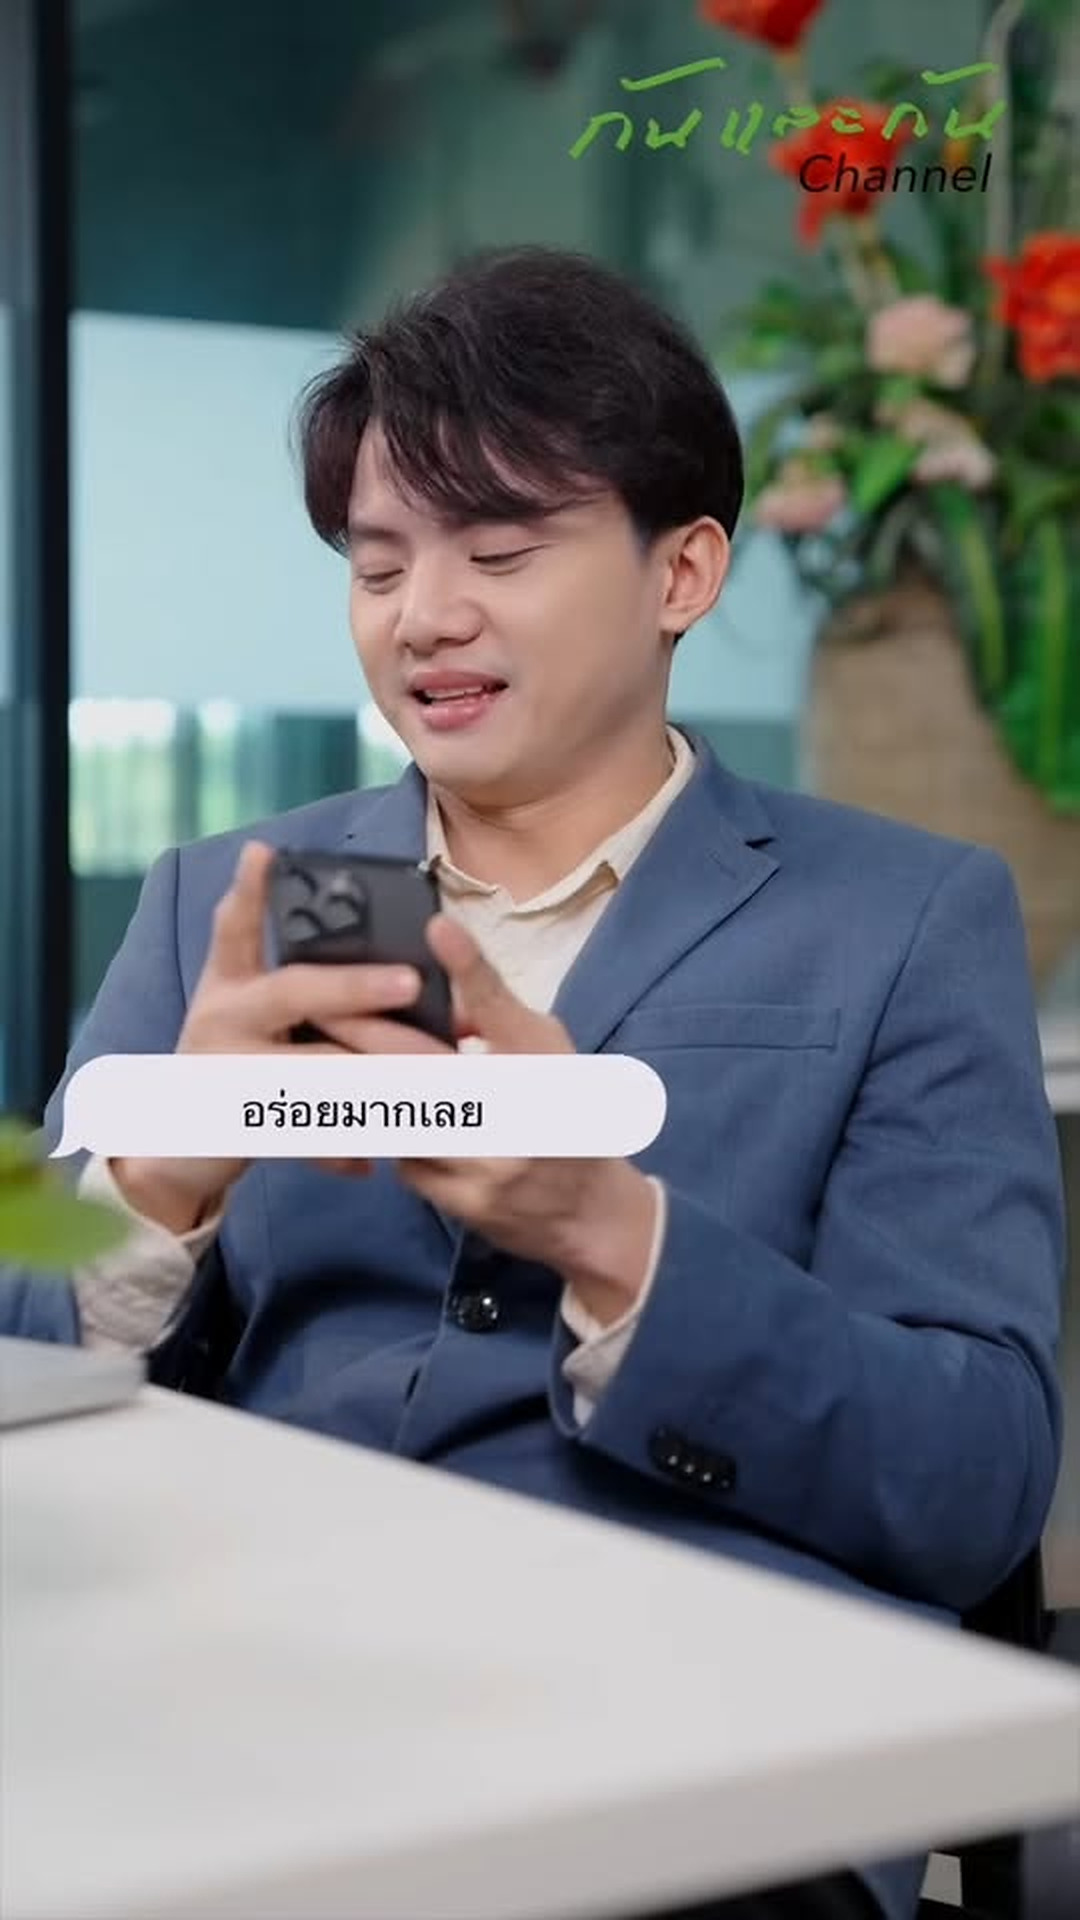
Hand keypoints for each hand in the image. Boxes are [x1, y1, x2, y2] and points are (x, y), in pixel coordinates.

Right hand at [109, 841, 424, 1231]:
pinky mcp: (232, 1120)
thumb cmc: (236, 1066)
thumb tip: (403, 977)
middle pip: (294, 991)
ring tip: (426, 1074)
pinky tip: (371, 1161)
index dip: (248, 890)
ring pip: (310, 1065)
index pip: (234, 927)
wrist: (174, 1150)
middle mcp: (221, 1016)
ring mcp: (223, 1068)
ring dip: (371, 1075)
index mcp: (227, 984)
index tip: (264, 852)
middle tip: (411, 981)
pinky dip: (338, 1147)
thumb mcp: (251, 1019)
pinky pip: (302, 1130)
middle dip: (356, 986)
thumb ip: (307, 994)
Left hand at [327, 914, 657, 1317]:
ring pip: (403, 1117)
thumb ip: (498, 1016)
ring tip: (319, 1058)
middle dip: (365, 1032)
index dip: (469, 968)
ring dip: (361, 1088)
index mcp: (546, 1065)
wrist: (591, 1213)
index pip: (503, 1011)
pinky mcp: (465, 1203)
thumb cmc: (567, 1112)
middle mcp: (520, 1113)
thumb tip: (442, 984)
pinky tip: (375, 1124)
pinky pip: (405, 1161)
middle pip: (425, 1066)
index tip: (436, 928)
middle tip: (320, 1004)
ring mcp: (489, 1164)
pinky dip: (388, 1138)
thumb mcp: (548, 1050)